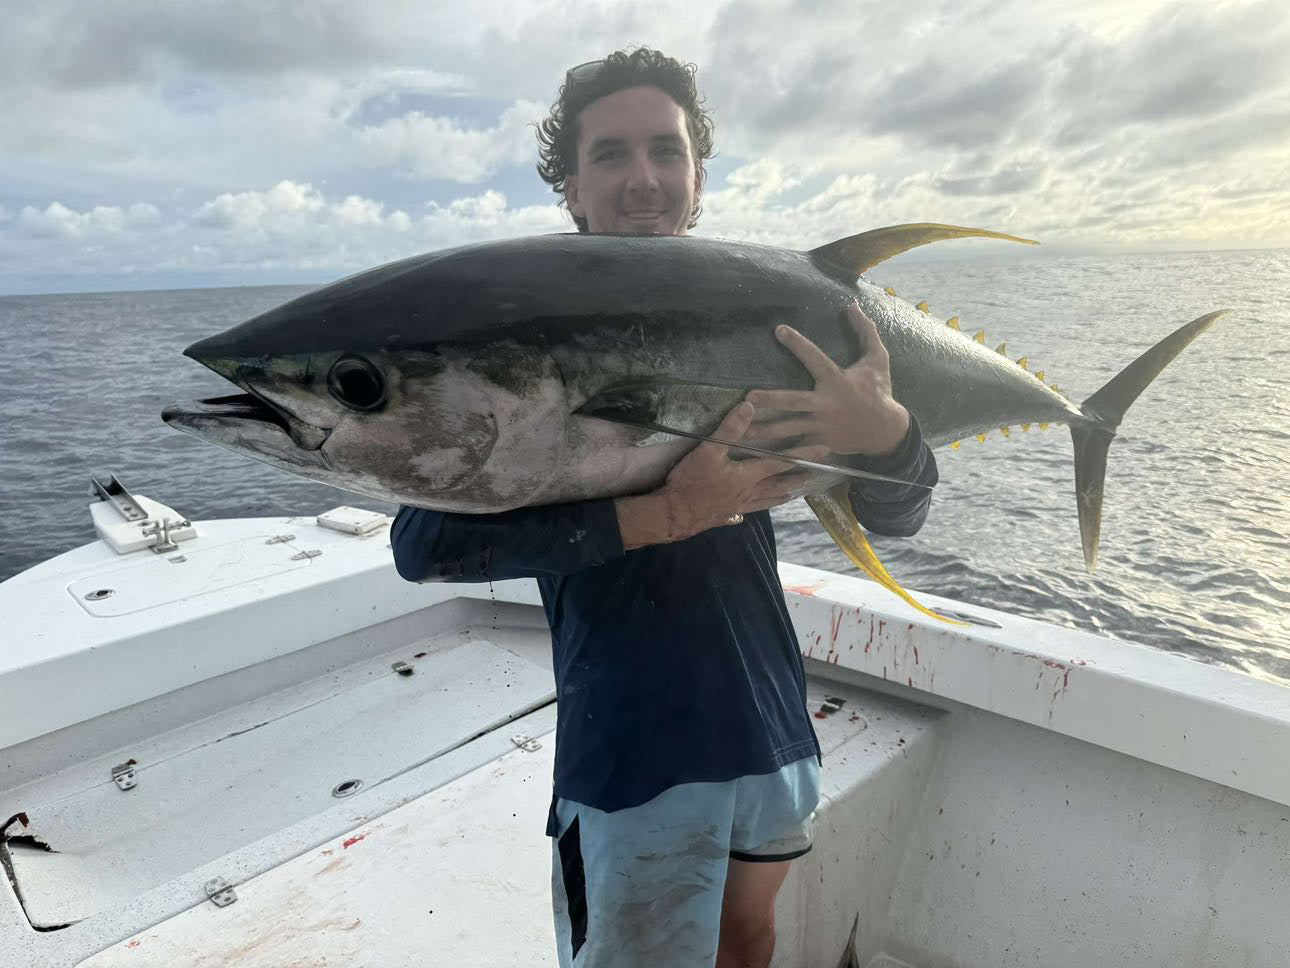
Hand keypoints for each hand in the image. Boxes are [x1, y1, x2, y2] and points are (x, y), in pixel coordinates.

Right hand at [614, 401, 827, 548]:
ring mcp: (737, 506)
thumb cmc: (691, 482)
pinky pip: (743, 512)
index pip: (781, 462)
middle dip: (797, 478)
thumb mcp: (708, 450)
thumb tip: (748, 406)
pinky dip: (750, 510)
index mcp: (748, 475)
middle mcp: (748, 493)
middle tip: (814, 475)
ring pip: (765, 501)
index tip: (823, 451)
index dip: (802, 455)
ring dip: (780, 496)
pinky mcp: (724, 515)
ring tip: (792, 493)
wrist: (674, 514)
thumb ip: (729, 429)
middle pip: (778, 485)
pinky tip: (744, 513)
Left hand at [743, 301, 909, 456]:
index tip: (778, 330)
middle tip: (747, 397)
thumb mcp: (878, 359)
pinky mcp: (819, 443)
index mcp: (836, 380)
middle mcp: (826, 404)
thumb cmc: (879, 391)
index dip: (797, 343)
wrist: (886, 431)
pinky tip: (756, 453)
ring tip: (741, 431)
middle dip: (770, 400)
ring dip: (763, 430)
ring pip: (788, 428)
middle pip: (793, 401)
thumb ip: (866, 331)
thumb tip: (853, 304)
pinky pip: (795, 448)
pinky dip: (776, 452)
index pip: (814, 357)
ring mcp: (821, 426)